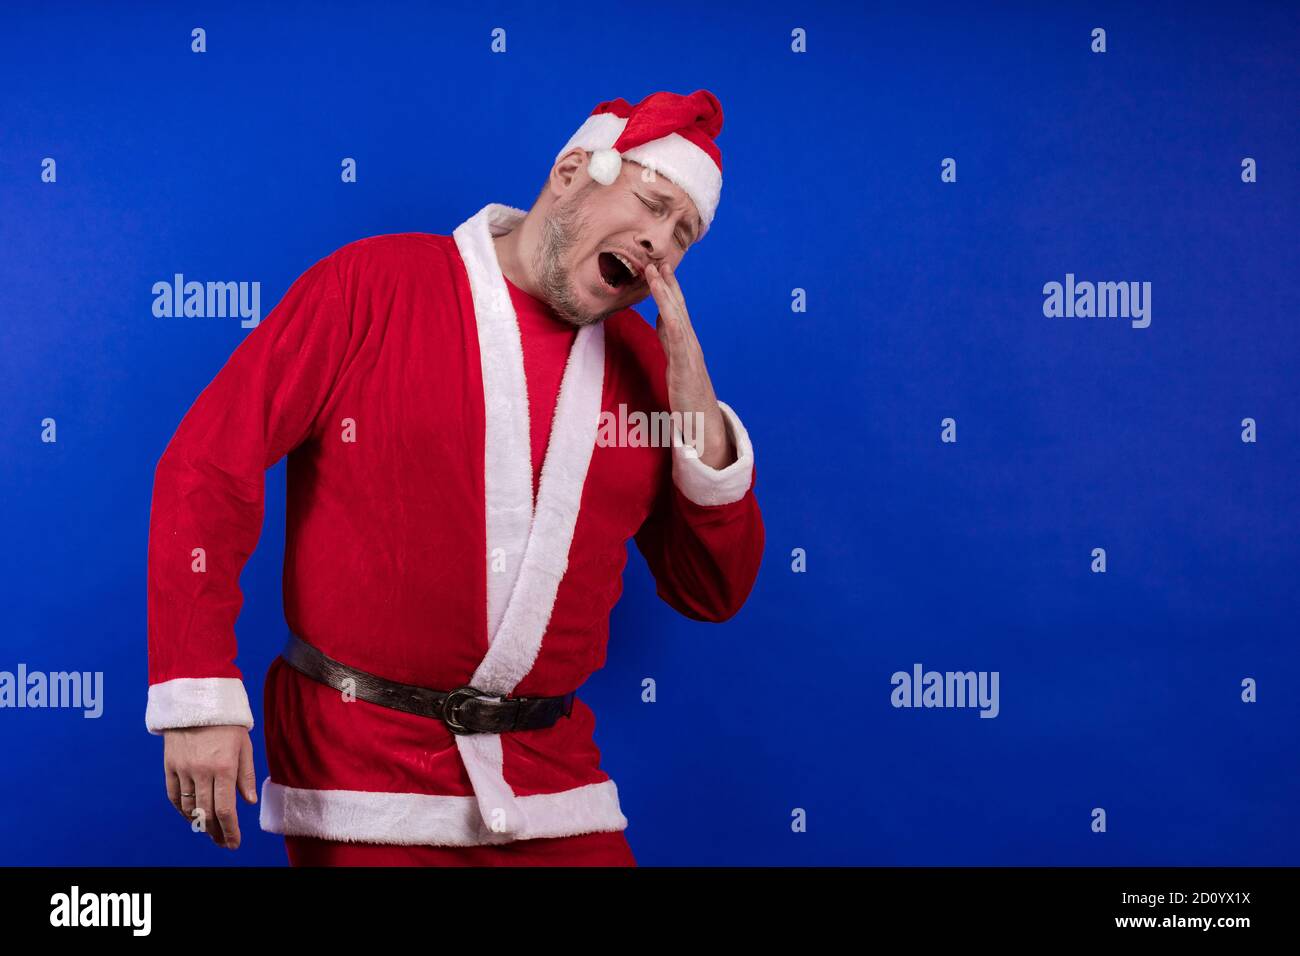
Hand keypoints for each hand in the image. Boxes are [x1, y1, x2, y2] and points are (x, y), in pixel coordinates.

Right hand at [163, 725, 257, 849]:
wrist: (197, 699)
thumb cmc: (227, 722)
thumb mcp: (244, 745)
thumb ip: (246, 775)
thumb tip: (248, 802)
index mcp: (224, 766)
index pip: (226, 809)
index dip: (230, 830)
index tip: (234, 842)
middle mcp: (202, 771)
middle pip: (207, 813)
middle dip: (216, 832)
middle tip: (223, 842)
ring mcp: (183, 769)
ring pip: (190, 807)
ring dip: (200, 823)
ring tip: (210, 830)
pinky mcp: (170, 766)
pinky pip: (174, 795)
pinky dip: (182, 809)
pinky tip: (191, 815)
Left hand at [644, 260, 734, 468]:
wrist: (703, 421)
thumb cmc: (687, 394)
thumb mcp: (673, 361)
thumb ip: (668, 338)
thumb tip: (660, 317)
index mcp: (683, 342)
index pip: (674, 309)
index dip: (665, 287)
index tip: (656, 266)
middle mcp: (689, 342)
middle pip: (676, 306)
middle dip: (666, 282)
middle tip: (656, 259)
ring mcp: (689, 351)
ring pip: (676, 315)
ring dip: (665, 292)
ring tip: (654, 272)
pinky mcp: (686, 364)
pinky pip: (677, 336)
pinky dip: (670, 318)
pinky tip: (662, 306)